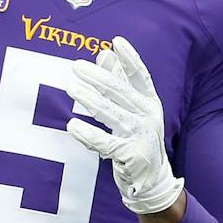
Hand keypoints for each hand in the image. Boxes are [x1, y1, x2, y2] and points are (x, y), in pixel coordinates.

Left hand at [65, 36, 183, 215]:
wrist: (151, 180)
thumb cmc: (136, 138)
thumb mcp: (132, 109)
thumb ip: (118, 82)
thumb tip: (104, 53)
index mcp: (150, 102)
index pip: (141, 76)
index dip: (130, 59)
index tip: (116, 41)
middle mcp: (148, 116)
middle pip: (121, 92)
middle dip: (99, 78)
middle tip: (76, 66)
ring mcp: (140, 136)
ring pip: (111, 114)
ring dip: (89, 100)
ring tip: (71, 88)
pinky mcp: (130, 155)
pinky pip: (104, 142)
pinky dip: (87, 134)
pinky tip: (72, 125)